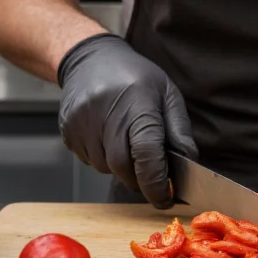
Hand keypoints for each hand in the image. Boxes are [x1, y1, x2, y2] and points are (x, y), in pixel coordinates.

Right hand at [57, 34, 197, 208]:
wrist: (89, 59)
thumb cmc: (135, 77)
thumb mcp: (168, 94)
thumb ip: (179, 131)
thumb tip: (189, 166)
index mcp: (137, 103)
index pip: (147, 153)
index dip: (157, 182)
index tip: (166, 198)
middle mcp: (106, 114)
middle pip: (123, 167)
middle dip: (140, 180)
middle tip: (151, 176)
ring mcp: (82, 123)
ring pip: (105, 168)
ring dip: (121, 167)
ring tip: (126, 141)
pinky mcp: (67, 132)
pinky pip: (89, 161)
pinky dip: (103, 158)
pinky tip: (107, 136)